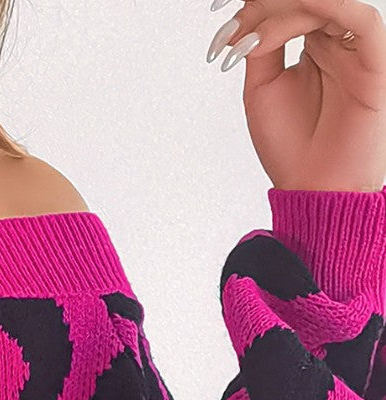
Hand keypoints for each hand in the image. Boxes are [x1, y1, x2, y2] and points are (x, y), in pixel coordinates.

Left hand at [208, 0, 385, 190]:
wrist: (312, 188)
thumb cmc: (291, 148)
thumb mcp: (263, 88)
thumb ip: (262, 45)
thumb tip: (250, 15)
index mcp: (314, 45)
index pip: (290, 5)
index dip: (257, 5)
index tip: (222, 18)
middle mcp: (337, 42)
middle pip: (307, 1)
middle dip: (266, 6)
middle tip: (235, 24)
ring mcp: (356, 50)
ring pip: (330, 3)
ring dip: (287, 9)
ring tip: (254, 36)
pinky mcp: (375, 62)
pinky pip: (362, 21)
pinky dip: (330, 7)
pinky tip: (295, 16)